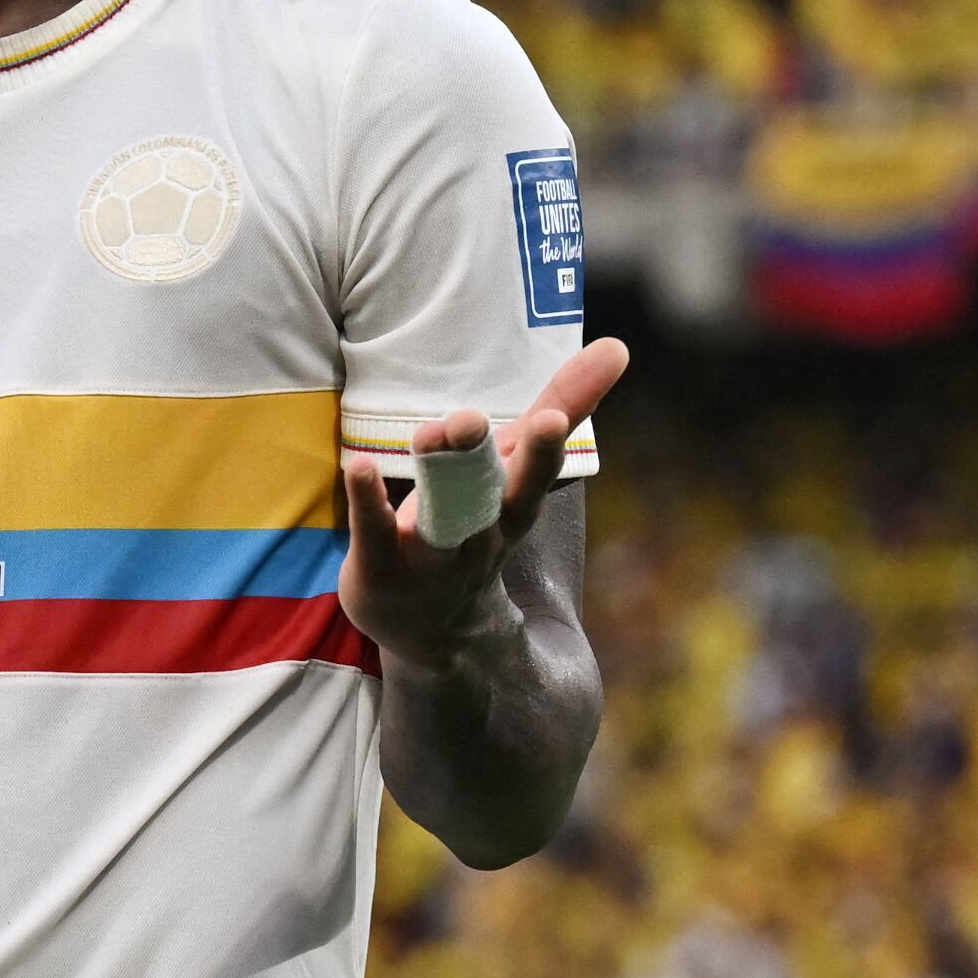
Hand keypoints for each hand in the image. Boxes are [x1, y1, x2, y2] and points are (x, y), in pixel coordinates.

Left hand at [341, 339, 627, 671]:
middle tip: (544, 420)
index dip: (571, 411)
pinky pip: (376, 533)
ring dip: (451, 474)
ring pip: (450, 515)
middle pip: (510, 488)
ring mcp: (437, 552)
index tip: (609, 362)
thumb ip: (560, 407)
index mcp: (516, 498)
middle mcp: (486, 526)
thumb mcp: (516, 468)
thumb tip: (617, 345)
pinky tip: (360, 466)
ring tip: (445, 427)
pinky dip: (370, 500)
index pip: (547, 453)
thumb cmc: (478, 526)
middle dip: (528, 455)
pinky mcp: (384, 568)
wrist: (439, 632)